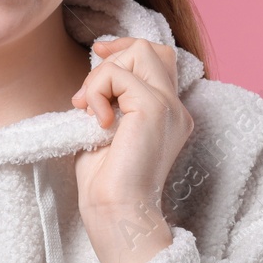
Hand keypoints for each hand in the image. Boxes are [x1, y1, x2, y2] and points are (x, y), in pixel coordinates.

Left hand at [71, 37, 193, 262]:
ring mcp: (169, 107)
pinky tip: (96, 122)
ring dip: (102, 75)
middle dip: (112, 60)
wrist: (117, 213)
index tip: (98, 55)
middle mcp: (176, 108)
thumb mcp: (106, 131)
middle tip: (86, 97)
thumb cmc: (106, 184)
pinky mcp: (154, 108)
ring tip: (89, 109)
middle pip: (151, 49)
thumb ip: (109, 100)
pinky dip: (97, 91)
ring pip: (138, 53)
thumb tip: (96, 76)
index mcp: (168, 115)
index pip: (158, 59)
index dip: (126, 49)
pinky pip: (118, 75)